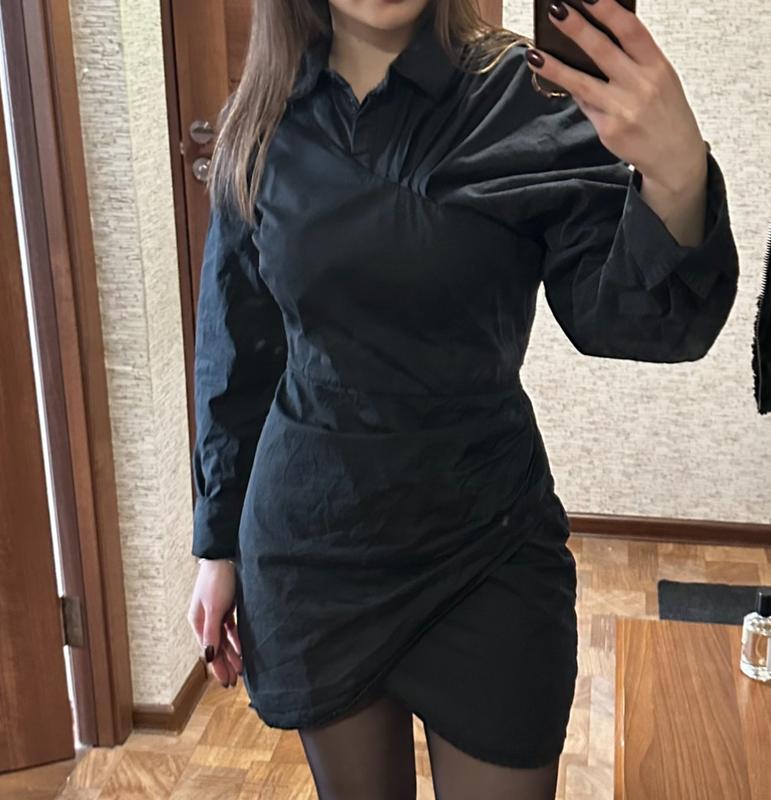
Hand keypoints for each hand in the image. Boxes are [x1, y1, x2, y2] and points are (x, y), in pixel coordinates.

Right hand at [188, 559, 242, 687]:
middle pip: (216, 647)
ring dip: (233, 654)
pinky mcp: (227, 606)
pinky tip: (244, 649)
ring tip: (241, 669)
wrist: (226, 555)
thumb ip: (212, 632)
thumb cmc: (217, 579)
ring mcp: (216, 613)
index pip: (208, 650)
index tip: (226, 682)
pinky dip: (237, 639)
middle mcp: (205, 619)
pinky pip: (232, 629)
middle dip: (225, 665)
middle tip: (235, 682)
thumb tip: (209, 656)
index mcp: (197, 621)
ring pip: (225, 639)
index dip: (217, 667)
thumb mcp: (214, 608)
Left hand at [526, 0, 706, 193]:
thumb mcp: (661, 78)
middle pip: (603, 51)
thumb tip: (597, 37)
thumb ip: (635, 59)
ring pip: (582, 83)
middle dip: (577, 28)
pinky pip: (584, 105)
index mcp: (657, 66)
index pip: (631, 30)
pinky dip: (571, 91)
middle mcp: (640, 86)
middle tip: (556, 10)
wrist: (674, 155)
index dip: (608, 9)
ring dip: (555, 67)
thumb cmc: (665, 111)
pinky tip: (554, 79)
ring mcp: (622, 109)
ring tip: (534, 54)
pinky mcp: (608, 130)